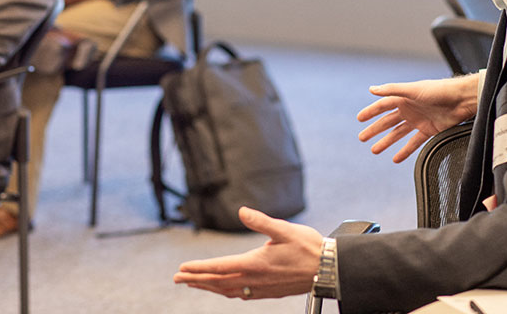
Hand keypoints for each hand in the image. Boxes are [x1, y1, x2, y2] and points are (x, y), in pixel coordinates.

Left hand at [174, 207, 322, 299]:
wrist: (328, 269)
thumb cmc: (308, 248)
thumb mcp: (284, 229)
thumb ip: (260, 221)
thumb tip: (241, 211)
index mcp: (254, 263)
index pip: (219, 268)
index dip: (198, 269)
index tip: (182, 270)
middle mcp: (254, 279)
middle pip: (218, 282)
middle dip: (196, 280)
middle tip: (177, 279)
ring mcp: (261, 288)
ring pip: (228, 290)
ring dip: (208, 287)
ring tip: (194, 284)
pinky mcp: (269, 292)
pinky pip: (241, 295)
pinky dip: (226, 292)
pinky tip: (224, 290)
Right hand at [357, 74, 479, 162]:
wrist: (462, 100)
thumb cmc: (439, 90)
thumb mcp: (413, 89)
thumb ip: (392, 90)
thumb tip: (372, 89)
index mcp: (403, 98)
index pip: (382, 106)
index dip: (371, 112)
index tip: (359, 119)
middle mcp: (409, 109)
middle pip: (388, 121)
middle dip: (375, 130)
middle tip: (362, 138)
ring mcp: (418, 121)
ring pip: (398, 133)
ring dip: (386, 142)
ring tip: (374, 150)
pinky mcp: (429, 130)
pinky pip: (414, 143)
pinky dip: (405, 151)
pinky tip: (396, 158)